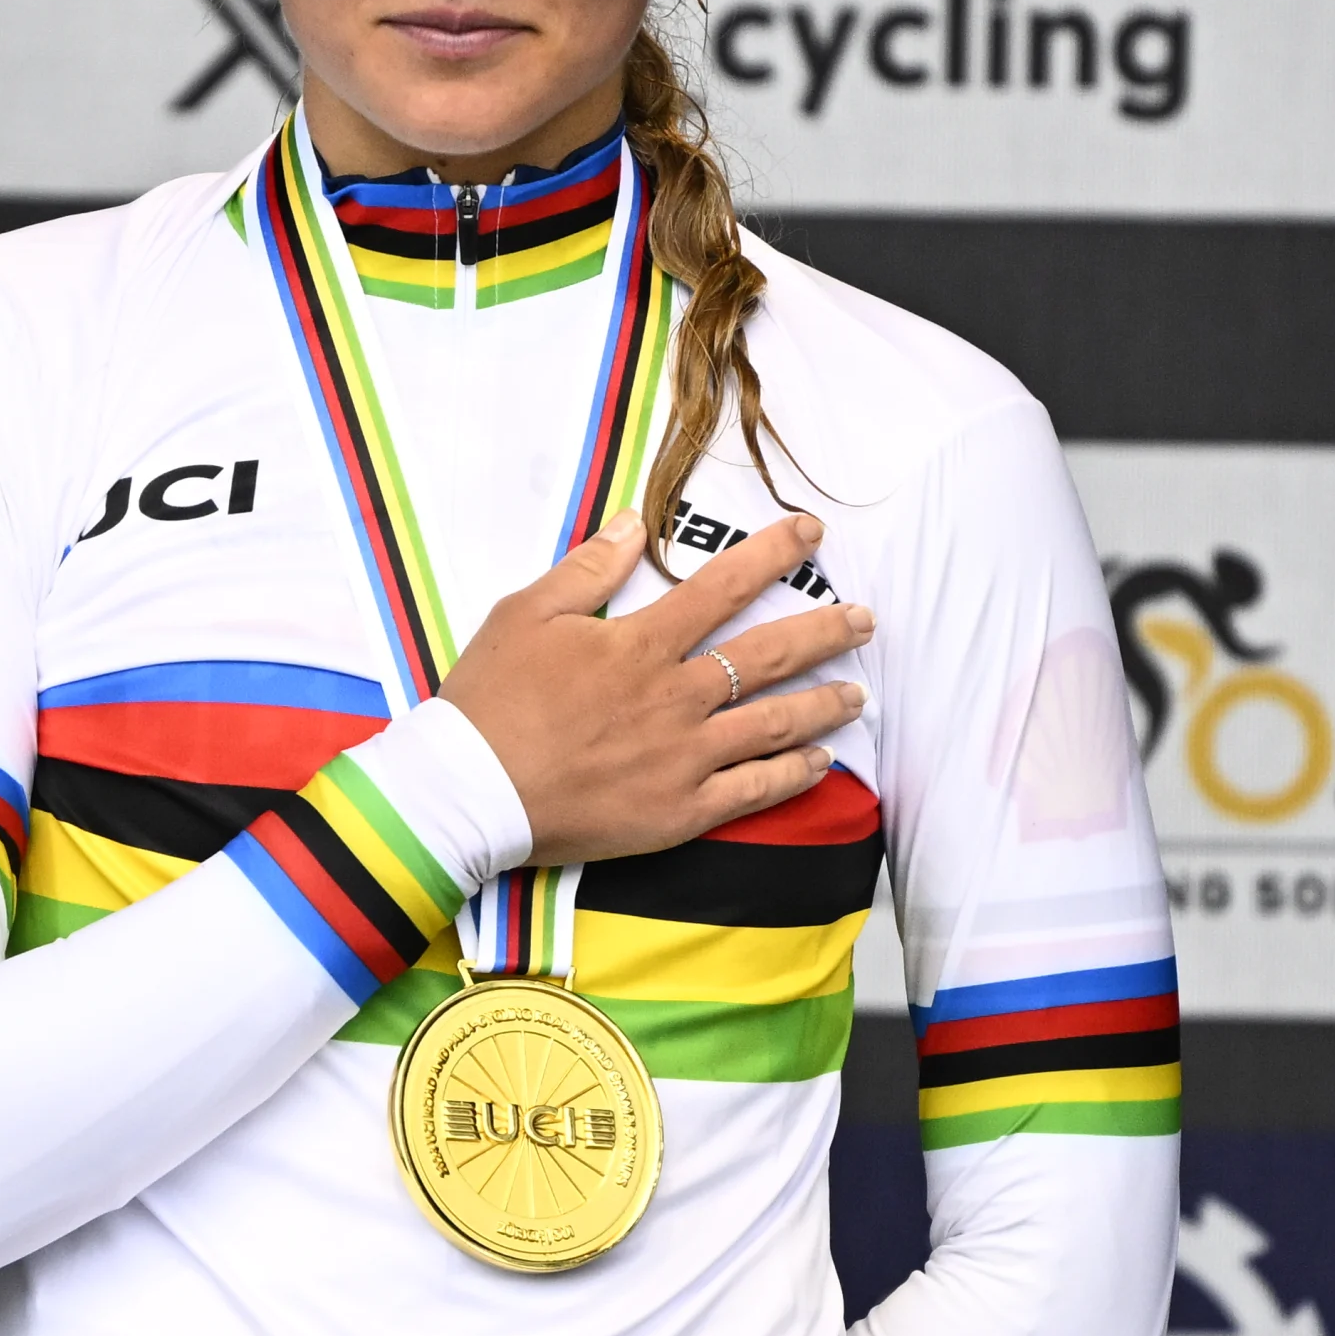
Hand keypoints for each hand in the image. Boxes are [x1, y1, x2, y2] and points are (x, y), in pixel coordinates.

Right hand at [436, 514, 874, 865]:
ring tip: (857, 693)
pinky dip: (794, 773)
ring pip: (774, 724)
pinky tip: (821, 761)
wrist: (469, 791)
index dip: (773, 555)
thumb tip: (633, 525)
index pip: (723, 588)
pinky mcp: (680, 811)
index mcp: (640, 644)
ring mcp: (683, 757)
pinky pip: (754, 790)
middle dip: (824, 632)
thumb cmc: (491, 700)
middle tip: (865, 620)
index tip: (810, 536)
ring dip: (823, 704)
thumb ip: (587, 570)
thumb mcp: (526, 614)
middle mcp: (674, 697)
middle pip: (767, 656)